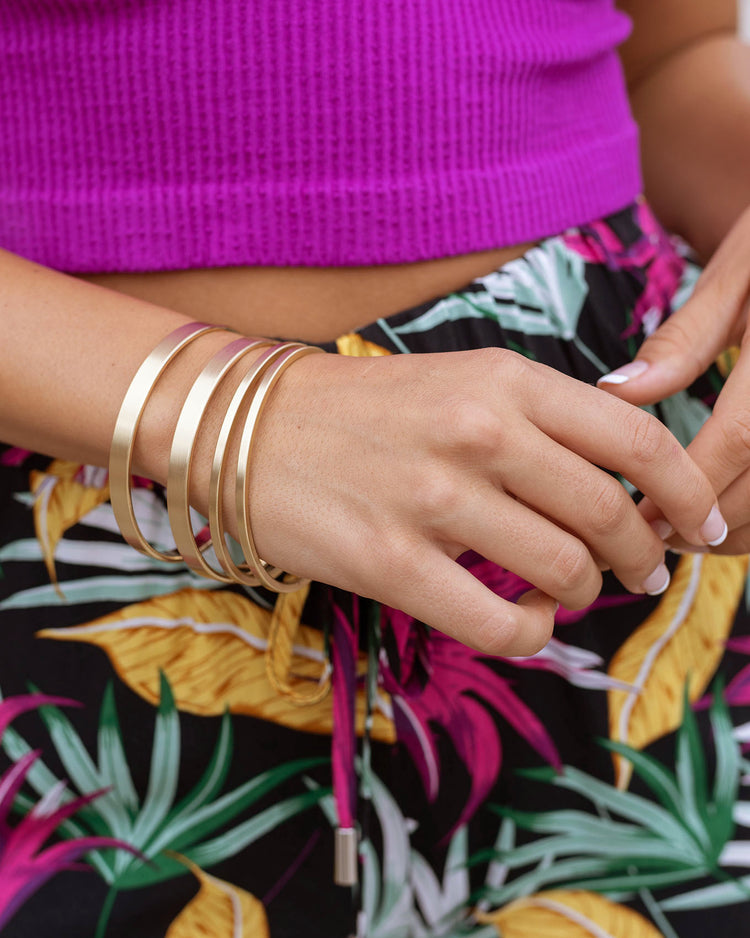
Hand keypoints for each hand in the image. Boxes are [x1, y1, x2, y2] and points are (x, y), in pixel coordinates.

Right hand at [225, 347, 723, 655]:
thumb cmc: (365, 409)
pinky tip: (523, 618)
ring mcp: (434, 499)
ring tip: (565, 589)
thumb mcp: (462, 380)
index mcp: (504, 379)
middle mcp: (478, 432)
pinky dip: (532, 632)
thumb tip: (625, 474)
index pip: (637, 438)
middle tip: (641, 573)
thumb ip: (543, 418)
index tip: (702, 525)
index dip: (688, 490)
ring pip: (564, 572)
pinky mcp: (390, 563)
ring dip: (581, 592)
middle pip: (610, 514)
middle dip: (642, 557)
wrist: (251, 429)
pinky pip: (502, 624)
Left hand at [597, 205, 749, 553]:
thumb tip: (618, 393)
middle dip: (709, 524)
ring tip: (688, 533)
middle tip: (652, 536)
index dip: (688, 487)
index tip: (639, 515)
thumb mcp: (738, 272)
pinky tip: (736, 515)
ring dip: (744, 532)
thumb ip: (684, 341)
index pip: (740, 438)